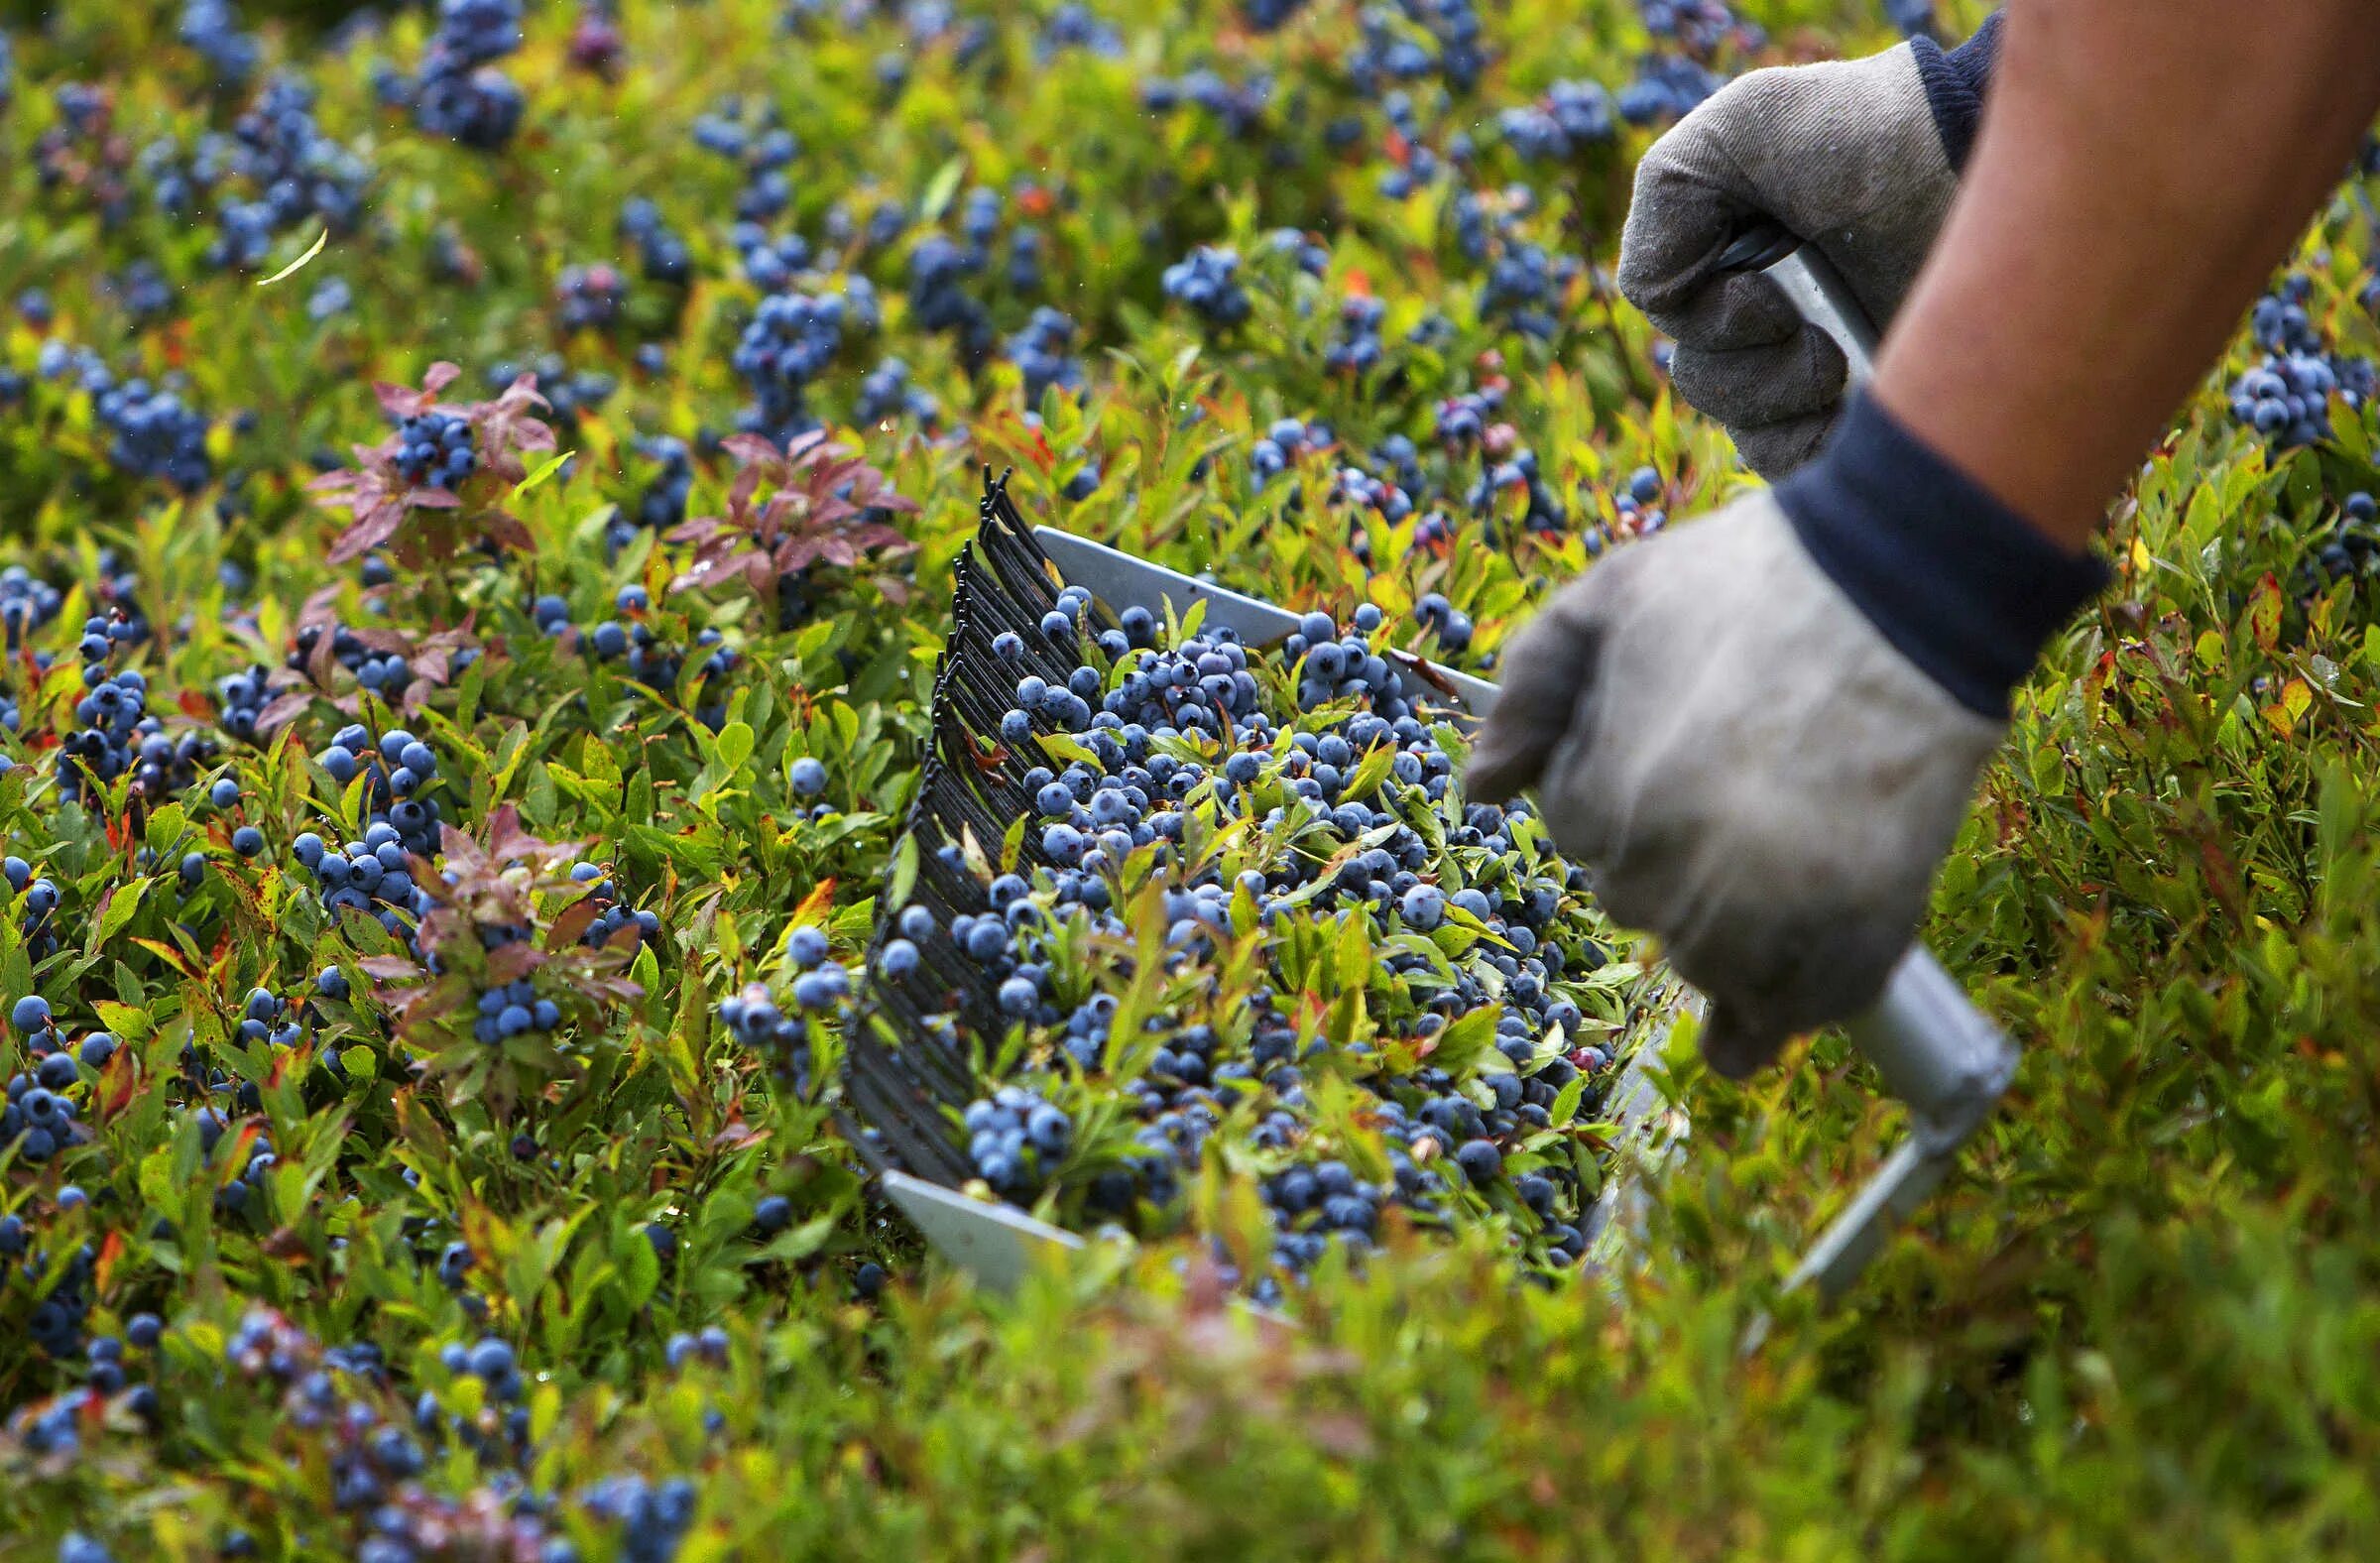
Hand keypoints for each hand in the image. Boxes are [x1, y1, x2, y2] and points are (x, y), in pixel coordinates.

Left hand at [1465, 492, 2003, 1075]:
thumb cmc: (1749, 582)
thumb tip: (1479, 790)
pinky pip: (1795, 1009)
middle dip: (1669, 852)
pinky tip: (1772, 997)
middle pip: (1639, 902)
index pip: (1579, 832)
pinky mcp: (1861, 937)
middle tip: (1737, 776)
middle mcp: (1682, 877)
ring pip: (1713, 964)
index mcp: (1609, 803)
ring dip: (1727, 930)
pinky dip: (1783, 1004)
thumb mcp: (1607, 600)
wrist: (1908, 586)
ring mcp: (1776, 918)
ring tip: (1774, 849)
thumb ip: (1527, 692)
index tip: (1675, 734)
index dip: (1619, 781)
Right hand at [1618, 22, 1996, 477]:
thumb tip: (1661, 308)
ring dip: (1781, 406)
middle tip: (1811, 334)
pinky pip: (1797, 467)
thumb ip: (1663, 208)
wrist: (1982, 164)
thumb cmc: (1870, 135)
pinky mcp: (1869, 409)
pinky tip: (1848, 413)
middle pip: (1702, 383)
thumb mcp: (1737, 131)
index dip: (1707, 319)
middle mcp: (1773, 305)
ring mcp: (1825, 363)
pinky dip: (1806, 449)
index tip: (1770, 286)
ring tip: (1842, 368)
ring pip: (1747, 432)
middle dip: (1747, 370)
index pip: (1671, 321)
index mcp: (1733, 251)